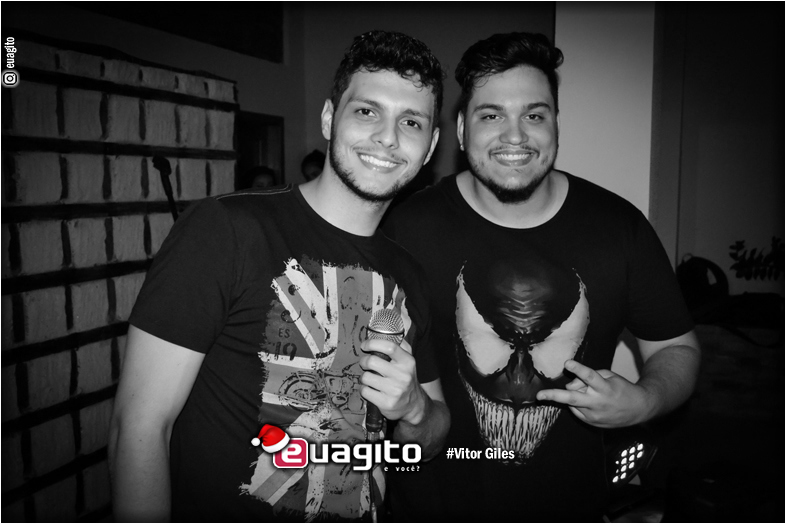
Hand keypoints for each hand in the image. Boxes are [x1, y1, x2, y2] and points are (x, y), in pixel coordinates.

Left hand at [358, 338, 425, 425]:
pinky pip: (365, 391)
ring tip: (370, 378)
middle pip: (372, 361)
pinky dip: (364, 389)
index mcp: (408, 362)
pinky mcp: (386, 403)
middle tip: (365, 363)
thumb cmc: (406, 378)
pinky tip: (371, 389)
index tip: (364, 345)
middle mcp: (403, 376)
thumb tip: (387, 331)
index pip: (389, 347)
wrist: (414, 405)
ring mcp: (395, 391)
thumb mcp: (408, 361)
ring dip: (364, 377)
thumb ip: (400, 345)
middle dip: (364, 361)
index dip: (373, 343)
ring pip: (366, 377)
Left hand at [535, 360, 653, 427]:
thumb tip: (569, 385)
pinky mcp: (592, 422)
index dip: (578, 369)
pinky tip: (589, 402)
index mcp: (605, 387)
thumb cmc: (621, 388)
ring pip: (572, 403)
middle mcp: (598, 402)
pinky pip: (576, 410)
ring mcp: (594, 415)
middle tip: (539, 395)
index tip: (567, 363)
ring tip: (586, 392)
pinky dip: (578, 404)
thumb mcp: (609, 376)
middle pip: (573, 398)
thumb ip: (589, 377)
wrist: (639, 409)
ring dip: (572, 395)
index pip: (589, 377)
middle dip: (554, 396)